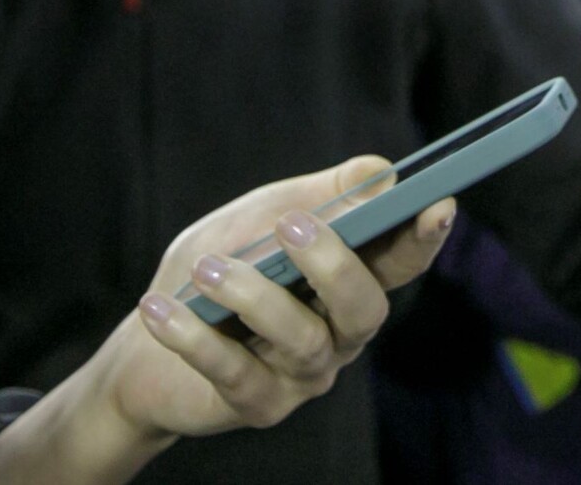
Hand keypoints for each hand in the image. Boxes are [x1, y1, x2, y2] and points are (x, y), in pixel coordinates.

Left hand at [87, 155, 455, 442]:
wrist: (144, 345)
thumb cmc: (215, 268)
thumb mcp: (261, 217)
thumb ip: (320, 197)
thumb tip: (381, 174)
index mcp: (349, 281)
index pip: (400, 260)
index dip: (423, 236)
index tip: (436, 204)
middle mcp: (339, 333)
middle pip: (365, 308)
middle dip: (336, 265)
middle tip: (290, 226)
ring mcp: (303, 375)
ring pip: (304, 340)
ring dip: (255, 297)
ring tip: (206, 269)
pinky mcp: (259, 406)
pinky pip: (238, 374)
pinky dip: (196, 337)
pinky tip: (161, 309)